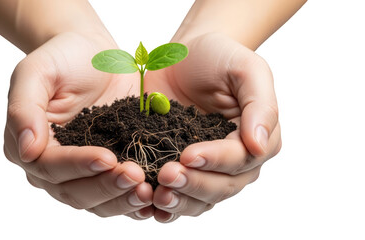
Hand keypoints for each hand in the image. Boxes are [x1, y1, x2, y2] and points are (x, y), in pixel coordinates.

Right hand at [3, 32, 153, 218]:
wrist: (94, 55)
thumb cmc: (63, 57)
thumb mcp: (36, 72)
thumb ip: (24, 108)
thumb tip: (26, 151)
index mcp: (31, 146)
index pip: (51, 167)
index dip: (79, 166)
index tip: (108, 157)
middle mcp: (53, 167)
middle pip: (74, 192)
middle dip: (106, 186)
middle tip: (135, 176)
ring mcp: (82, 172)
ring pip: (97, 202)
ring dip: (122, 200)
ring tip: (147, 190)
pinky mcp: (108, 170)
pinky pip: (117, 195)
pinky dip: (133, 200)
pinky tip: (153, 196)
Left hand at [144, 33, 280, 221]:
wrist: (182, 57)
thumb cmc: (217, 57)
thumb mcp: (245, 69)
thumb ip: (260, 104)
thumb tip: (260, 144)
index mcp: (256, 138)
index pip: (240, 159)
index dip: (215, 161)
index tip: (188, 155)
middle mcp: (236, 161)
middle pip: (221, 186)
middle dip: (194, 184)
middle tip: (166, 176)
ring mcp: (208, 169)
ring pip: (200, 199)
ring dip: (180, 201)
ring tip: (157, 195)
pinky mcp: (182, 170)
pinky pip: (179, 196)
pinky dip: (166, 205)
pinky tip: (148, 205)